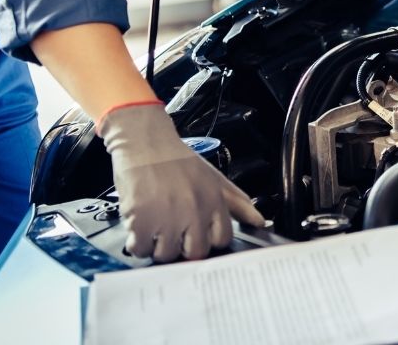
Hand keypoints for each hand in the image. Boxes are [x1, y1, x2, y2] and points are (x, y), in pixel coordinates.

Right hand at [98, 102, 264, 261]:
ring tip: (155, 222)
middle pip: (195, 252)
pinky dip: (137, 242)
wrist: (145, 142)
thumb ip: (238, 203)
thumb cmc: (177, 160)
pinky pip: (140, 249)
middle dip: (183, 245)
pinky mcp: (140, 221)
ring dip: (157, 244)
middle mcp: (194, 211)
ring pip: (166, 254)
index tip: (196, 231)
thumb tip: (260, 222)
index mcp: (214, 201)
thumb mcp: (213, 178)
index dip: (208, 238)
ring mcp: (167, 217)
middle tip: (172, 228)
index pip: (221, 239)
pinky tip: (139, 223)